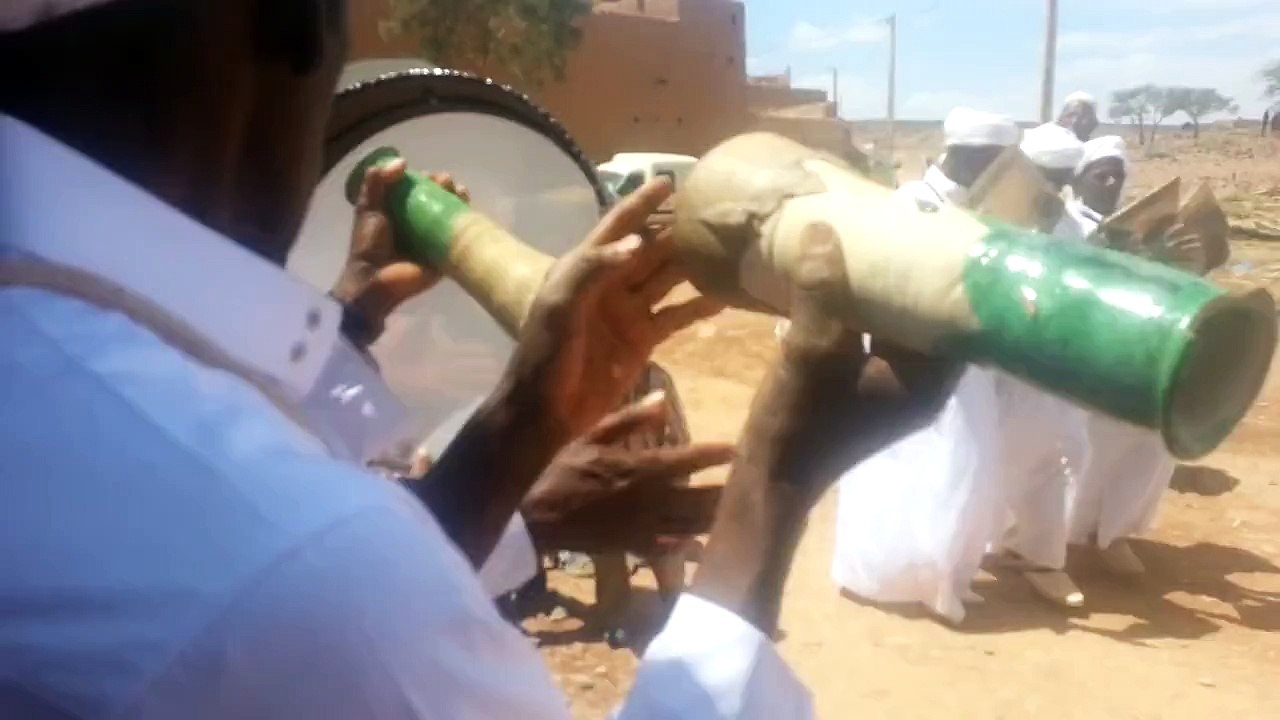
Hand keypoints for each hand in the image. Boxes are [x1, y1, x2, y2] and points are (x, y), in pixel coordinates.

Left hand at [331, 159, 470, 342]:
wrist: (376, 281)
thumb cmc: (369, 244)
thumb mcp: (368, 209)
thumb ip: (378, 183)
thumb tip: (402, 161)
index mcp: (398, 212)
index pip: (416, 190)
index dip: (425, 179)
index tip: (430, 175)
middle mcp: (417, 224)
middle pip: (436, 200)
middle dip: (444, 187)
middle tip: (446, 182)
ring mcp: (433, 240)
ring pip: (450, 216)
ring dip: (458, 201)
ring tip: (460, 192)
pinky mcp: (445, 256)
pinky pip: (458, 238)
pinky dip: (466, 224)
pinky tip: (470, 212)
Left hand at [505, 177, 723, 439]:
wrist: (546, 410)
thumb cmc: (545, 354)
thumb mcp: (560, 304)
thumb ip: (593, 268)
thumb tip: (638, 242)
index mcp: (585, 266)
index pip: (618, 225)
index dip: (641, 202)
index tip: (670, 180)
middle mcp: (610, 282)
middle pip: (651, 248)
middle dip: (679, 229)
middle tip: (717, 214)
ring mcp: (628, 311)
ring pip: (668, 278)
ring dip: (694, 264)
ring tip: (729, 248)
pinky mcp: (643, 339)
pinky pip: (676, 315)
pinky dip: (699, 306)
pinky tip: (726, 297)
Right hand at [521, 391, 732, 554]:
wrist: (536, 519)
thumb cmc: (561, 472)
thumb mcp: (590, 436)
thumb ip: (628, 419)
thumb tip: (661, 399)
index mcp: (638, 467)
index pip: (688, 460)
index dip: (716, 455)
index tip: (739, 450)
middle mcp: (648, 498)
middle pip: (699, 497)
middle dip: (728, 492)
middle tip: (755, 487)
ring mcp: (643, 526)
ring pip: (691, 524)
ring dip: (716, 519)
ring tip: (742, 514)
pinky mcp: (634, 546)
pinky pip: (670, 549)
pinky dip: (690, 548)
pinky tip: (707, 546)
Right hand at [761, 222, 961, 500]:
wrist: (770, 478)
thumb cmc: (800, 424)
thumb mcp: (810, 352)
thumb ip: (821, 293)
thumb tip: (825, 228)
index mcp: (925, 381)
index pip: (965, 321)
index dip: (960, 278)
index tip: (952, 232)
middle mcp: (920, 384)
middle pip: (937, 319)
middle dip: (927, 276)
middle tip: (919, 222)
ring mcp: (893, 386)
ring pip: (908, 326)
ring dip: (899, 290)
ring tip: (890, 237)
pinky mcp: (867, 384)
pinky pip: (882, 335)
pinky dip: (875, 308)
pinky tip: (855, 273)